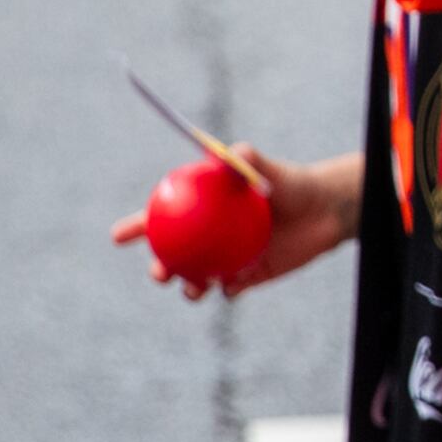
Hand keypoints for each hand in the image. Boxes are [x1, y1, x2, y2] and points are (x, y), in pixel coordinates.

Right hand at [109, 145, 354, 301]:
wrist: (324, 209)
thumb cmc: (290, 183)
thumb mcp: (268, 170)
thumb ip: (246, 161)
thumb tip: (225, 152)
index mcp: (203, 211)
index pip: (163, 218)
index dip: (137, 227)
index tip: (117, 236)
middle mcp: (209, 236)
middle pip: (173, 257)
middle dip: (158, 268)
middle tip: (160, 272)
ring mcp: (226, 258)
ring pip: (196, 279)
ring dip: (189, 287)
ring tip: (193, 286)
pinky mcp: (248, 276)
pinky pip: (231, 288)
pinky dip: (227, 289)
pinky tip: (228, 287)